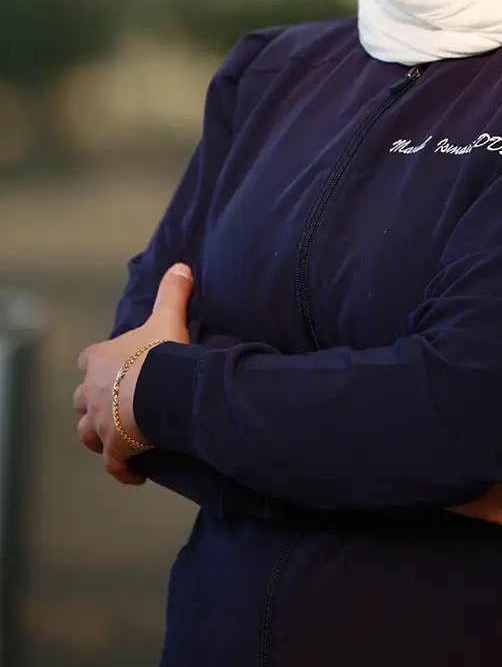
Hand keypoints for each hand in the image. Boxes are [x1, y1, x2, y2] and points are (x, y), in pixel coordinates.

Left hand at [74, 263, 193, 484]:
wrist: (160, 391)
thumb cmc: (159, 354)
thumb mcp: (167, 317)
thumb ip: (172, 292)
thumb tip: (181, 267)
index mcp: (100, 360)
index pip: (87, 361)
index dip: (97, 364)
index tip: (112, 367)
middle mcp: (93, 391)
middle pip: (81, 399)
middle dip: (93, 403)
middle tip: (115, 405)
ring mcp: (101, 423)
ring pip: (87, 433)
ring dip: (99, 436)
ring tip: (116, 439)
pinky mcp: (114, 448)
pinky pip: (113, 464)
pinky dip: (122, 470)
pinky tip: (135, 474)